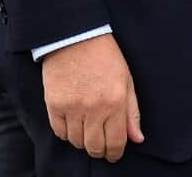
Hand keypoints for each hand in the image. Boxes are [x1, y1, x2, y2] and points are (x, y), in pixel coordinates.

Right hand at [42, 33, 143, 161]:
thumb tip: (137, 139)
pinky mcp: (54, 106)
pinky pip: (60, 133)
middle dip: (100, 150)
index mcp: (115, 102)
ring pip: (77, 142)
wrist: (76, 37)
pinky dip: (67, 133)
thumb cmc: (105, 57)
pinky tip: (73, 123)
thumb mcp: (126, 80)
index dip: (115, 153)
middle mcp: (93, 109)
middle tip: (101, 145)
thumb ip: (132, 112)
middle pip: (95, 147)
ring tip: (88, 129)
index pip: (115, 142)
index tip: (114, 154)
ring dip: (83, 141)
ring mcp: (72, 108)